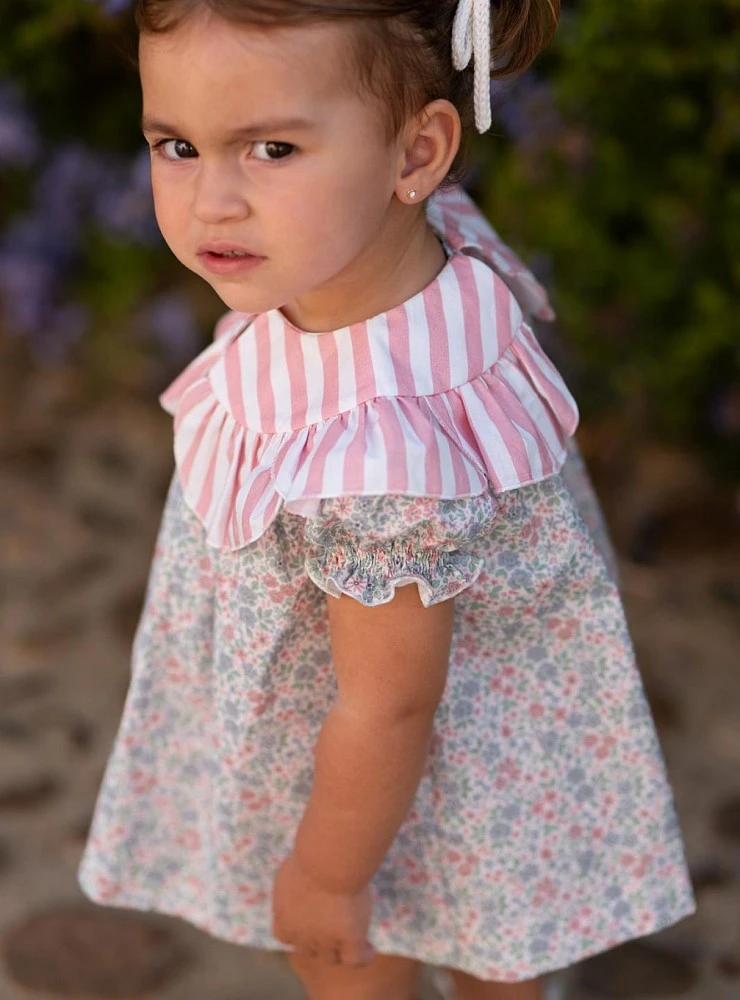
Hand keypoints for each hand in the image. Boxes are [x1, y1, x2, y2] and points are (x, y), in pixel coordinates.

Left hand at [272, 852, 375, 966]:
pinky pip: (354, 959)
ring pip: (330, 958)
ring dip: (340, 952)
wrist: (328, 861)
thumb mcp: (296, 863)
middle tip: (335, 931)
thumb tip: (307, 870)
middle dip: (320, 943)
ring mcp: (324, 939)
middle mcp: (300, 931)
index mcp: (284, 912)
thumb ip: (298, 875)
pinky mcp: (348, 939)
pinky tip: (369, 948)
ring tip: (356, 942)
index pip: (284, 935)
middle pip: (308, 950)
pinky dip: (362, 956)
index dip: (297, 932)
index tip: (310, 923)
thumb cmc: (312, 851)